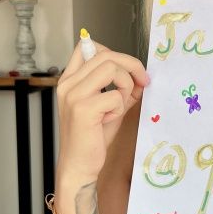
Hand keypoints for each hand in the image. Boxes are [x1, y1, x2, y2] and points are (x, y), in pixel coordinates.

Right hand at [55, 39, 149, 182]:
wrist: (79, 166)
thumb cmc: (92, 138)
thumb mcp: (109, 107)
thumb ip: (122, 90)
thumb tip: (141, 77)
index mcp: (70, 80)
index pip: (87, 46)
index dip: (114, 52)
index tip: (131, 68)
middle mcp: (68, 83)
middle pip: (105, 54)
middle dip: (132, 65)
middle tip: (144, 81)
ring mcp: (73, 95)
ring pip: (111, 69)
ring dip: (126, 85)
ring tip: (120, 105)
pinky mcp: (82, 109)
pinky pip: (114, 95)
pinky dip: (120, 107)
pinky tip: (109, 120)